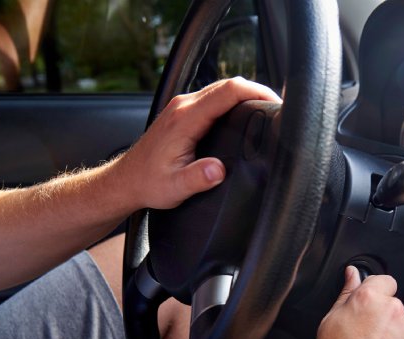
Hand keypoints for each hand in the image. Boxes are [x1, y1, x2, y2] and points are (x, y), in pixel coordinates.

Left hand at [113, 77, 280, 209]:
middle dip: (256, 91)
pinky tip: (242, 113)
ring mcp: (181, 106)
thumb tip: (220, 170)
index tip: (274, 102)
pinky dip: (232, 101)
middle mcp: (182, 106)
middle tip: (278, 106)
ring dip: (244, 94)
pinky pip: (213, 97)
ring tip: (265, 108)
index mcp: (184, 120)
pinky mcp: (182, 111)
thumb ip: (199, 178)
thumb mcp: (176, 187)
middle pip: (227, 85)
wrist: (125, 181)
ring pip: (220, 89)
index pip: (227, 92)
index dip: (255, 92)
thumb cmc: (148, 183)